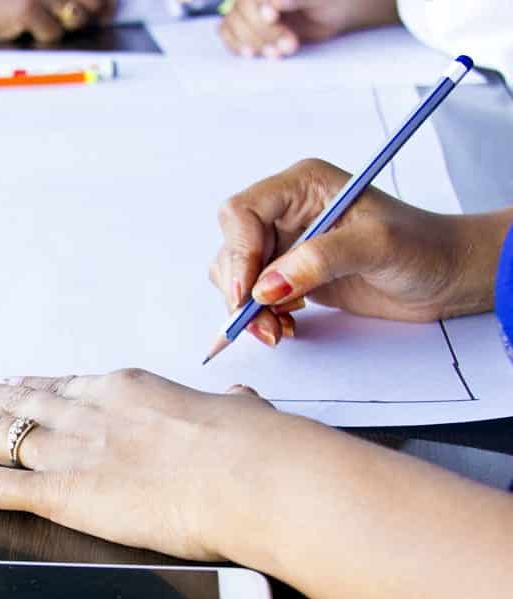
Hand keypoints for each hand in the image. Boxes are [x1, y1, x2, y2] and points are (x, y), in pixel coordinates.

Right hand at [0, 0, 112, 43]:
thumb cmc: (1, 1)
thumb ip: (69, 0)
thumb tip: (106, 10)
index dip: (105, 2)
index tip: (105, 10)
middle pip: (93, 1)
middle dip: (89, 15)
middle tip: (69, 18)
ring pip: (75, 17)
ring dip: (63, 25)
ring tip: (41, 19)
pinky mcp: (27, 8)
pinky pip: (54, 33)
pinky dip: (43, 37)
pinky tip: (25, 27)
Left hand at [0, 371, 305, 561]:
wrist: (256, 474)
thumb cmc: (258, 450)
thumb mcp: (244, 417)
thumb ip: (230, 411)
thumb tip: (241, 406)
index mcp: (130, 391)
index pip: (66, 387)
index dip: (32, 387)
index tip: (13, 383)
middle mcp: (87, 411)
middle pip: (18, 401)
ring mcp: (68, 448)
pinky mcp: (59, 491)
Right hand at [209, 159, 505, 347]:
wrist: (448, 276)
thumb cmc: (425, 247)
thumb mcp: (376, 246)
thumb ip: (318, 261)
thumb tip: (265, 287)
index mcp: (302, 186)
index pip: (242, 213)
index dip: (238, 252)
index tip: (248, 292)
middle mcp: (287, 211)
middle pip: (232, 247)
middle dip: (239, 289)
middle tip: (261, 323)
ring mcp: (286, 244)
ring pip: (234, 275)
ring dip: (248, 308)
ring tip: (277, 329)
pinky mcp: (289, 275)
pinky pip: (252, 295)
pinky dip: (260, 316)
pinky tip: (285, 326)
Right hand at [218, 0, 397, 58]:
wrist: (334, 13)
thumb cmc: (330, 2)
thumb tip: (275, 3)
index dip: (259, 10)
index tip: (274, 18)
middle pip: (241, 10)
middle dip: (264, 32)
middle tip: (289, 45)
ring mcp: (247, 7)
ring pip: (232, 22)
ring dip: (253, 42)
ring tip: (277, 53)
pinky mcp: (244, 24)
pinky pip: (226, 31)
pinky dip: (235, 43)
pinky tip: (250, 52)